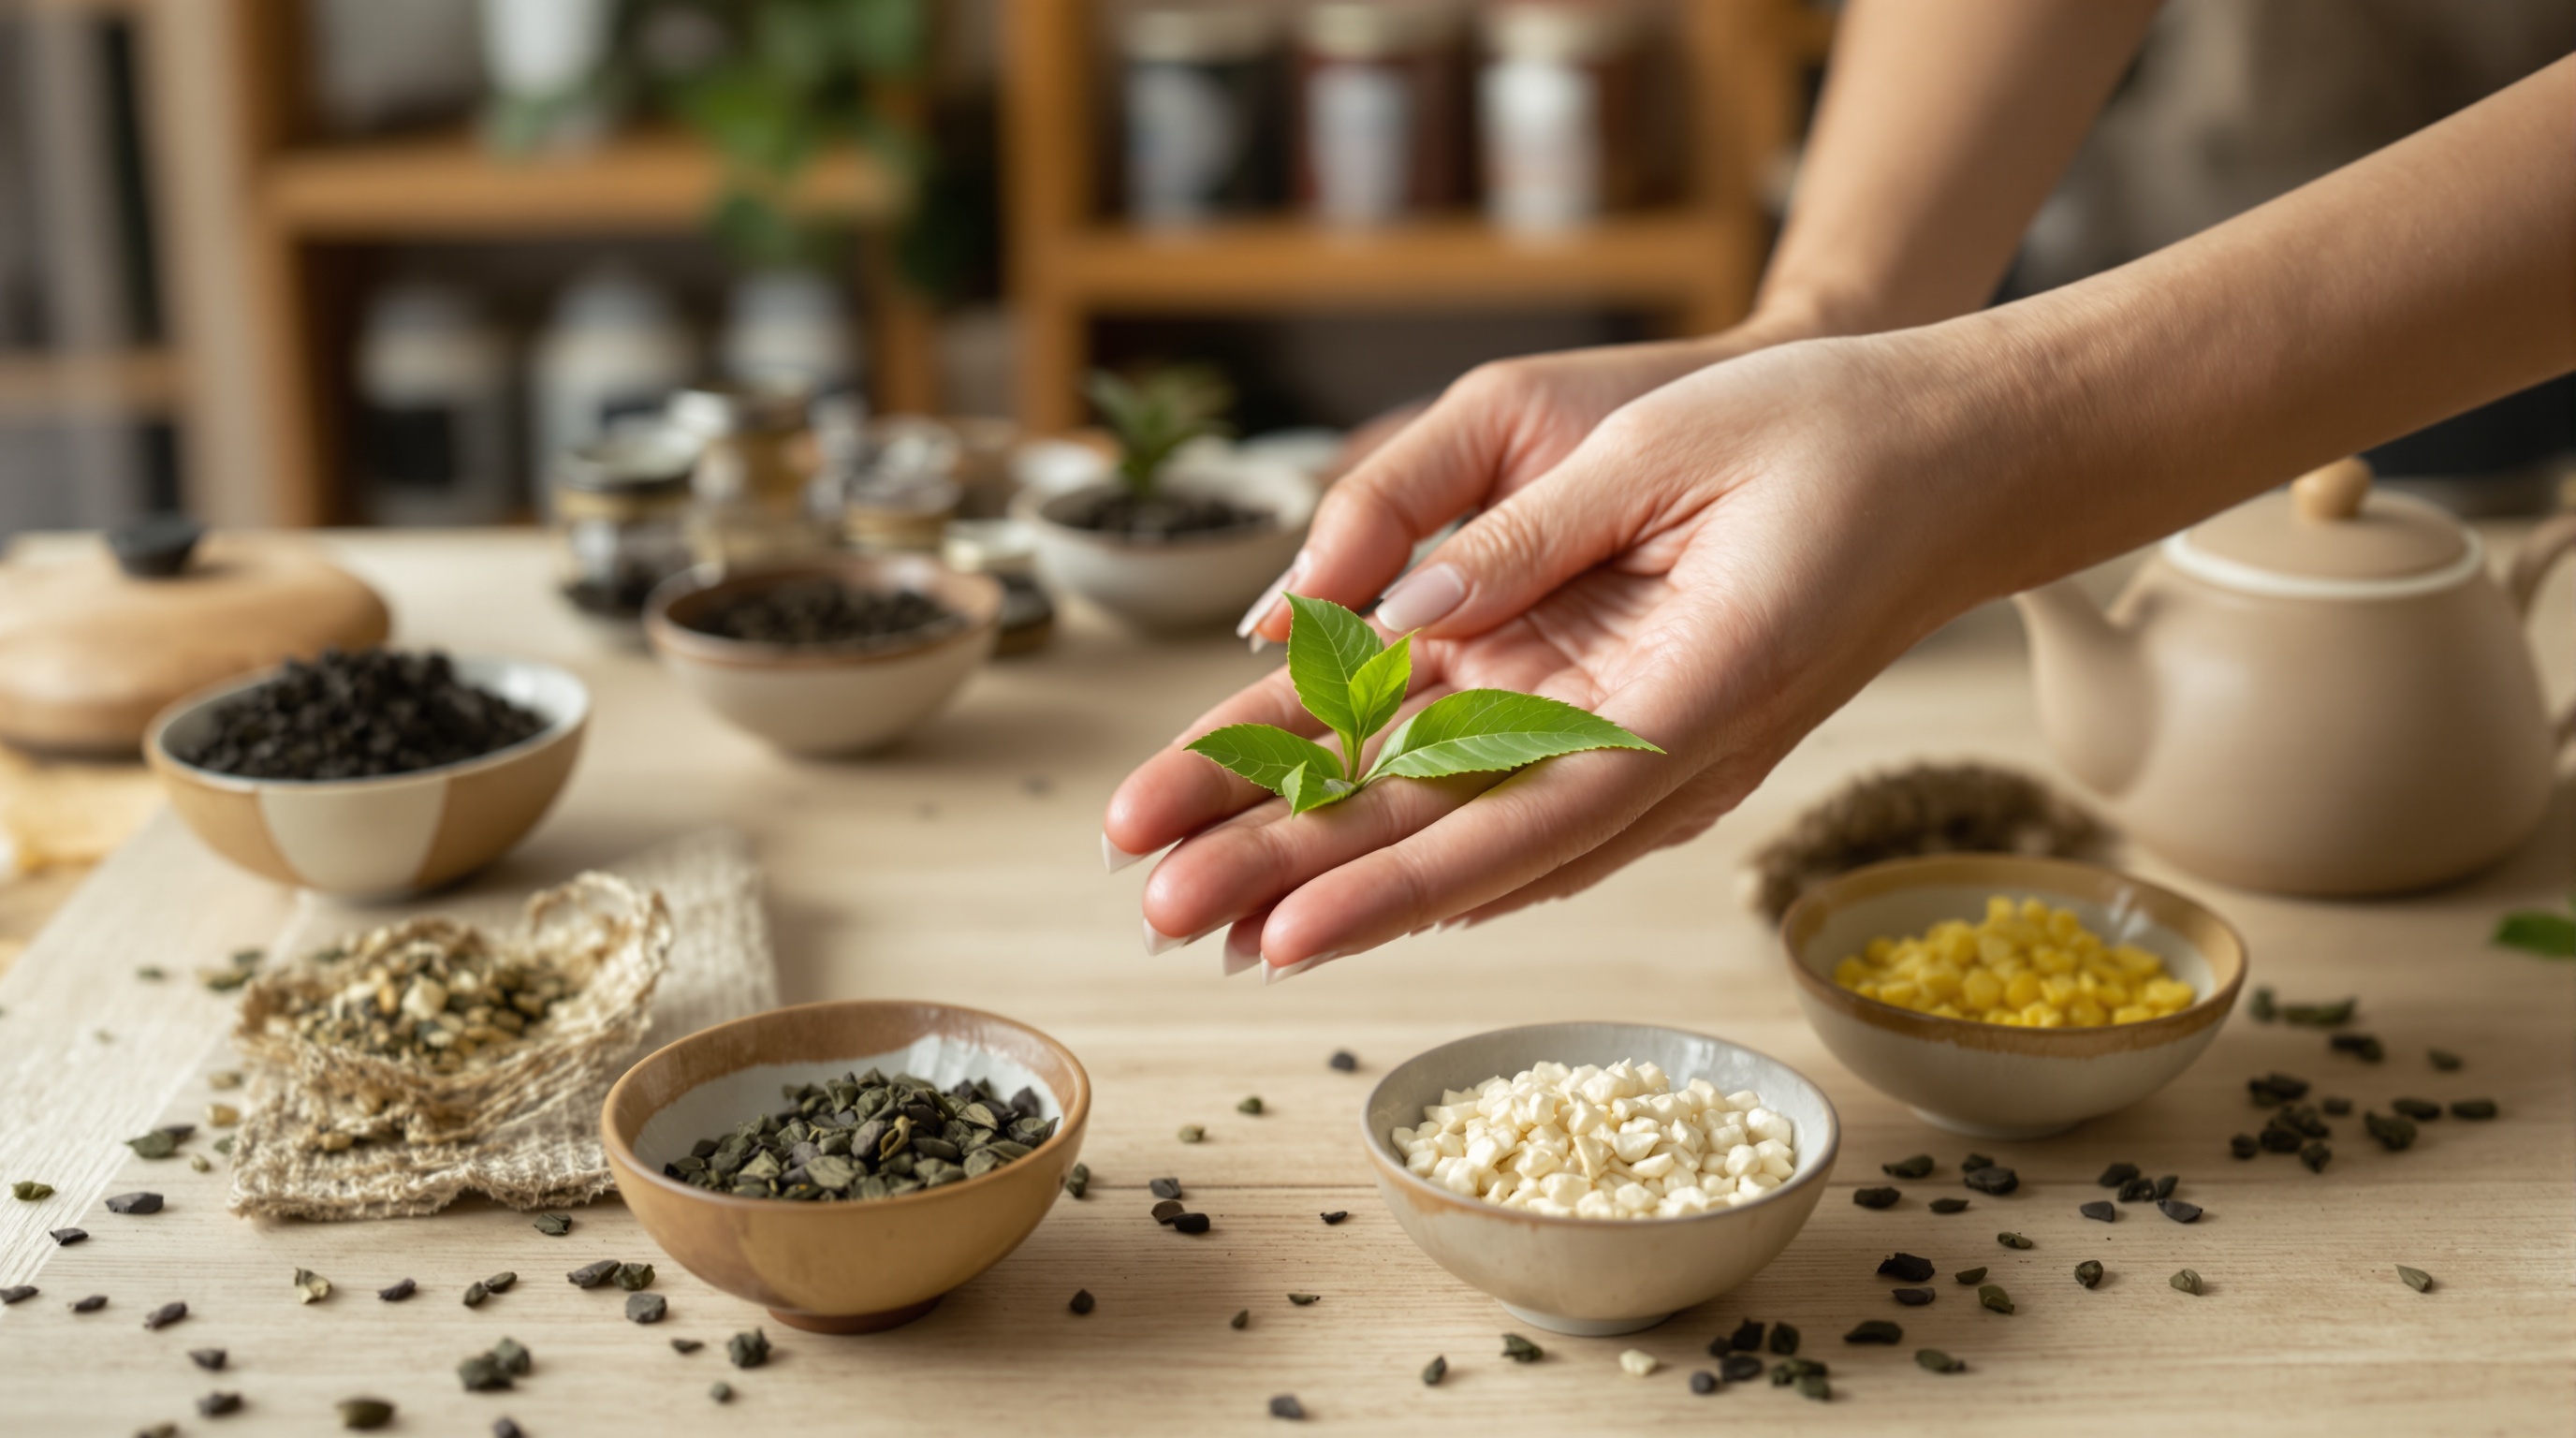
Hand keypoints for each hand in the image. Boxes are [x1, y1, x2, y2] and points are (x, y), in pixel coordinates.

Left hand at [1105, 327, 1987, 974]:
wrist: (1957, 461)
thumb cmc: (1829, 439)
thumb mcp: (1662, 449)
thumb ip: (1521, 536)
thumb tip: (1394, 608)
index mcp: (1673, 707)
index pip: (1506, 823)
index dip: (1383, 883)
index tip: (1274, 932)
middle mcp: (1655, 761)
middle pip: (1454, 845)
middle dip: (1300, 881)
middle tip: (1162, 914)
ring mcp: (1647, 759)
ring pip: (1460, 825)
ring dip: (1328, 860)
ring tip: (1195, 890)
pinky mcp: (1632, 728)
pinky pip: (1499, 789)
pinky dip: (1403, 823)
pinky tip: (1317, 857)